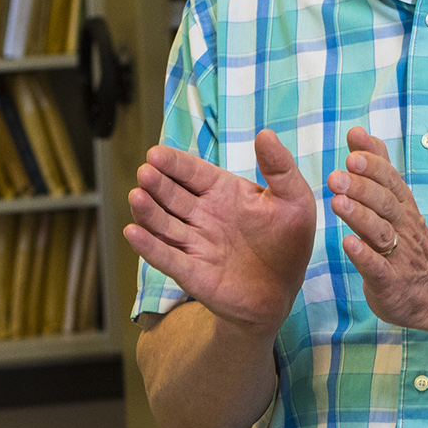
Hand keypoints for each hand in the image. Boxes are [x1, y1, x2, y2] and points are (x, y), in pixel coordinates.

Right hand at [123, 132, 319, 331]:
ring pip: (163, 223)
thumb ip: (280, 168)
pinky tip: (133, 233)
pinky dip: (149, 246)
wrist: (282, 293)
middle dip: (157, 183)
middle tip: (146, 172)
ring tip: (137, 196)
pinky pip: (167, 257)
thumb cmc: (289, 244)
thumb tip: (265, 134)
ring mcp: (194, 243)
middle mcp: (202, 215)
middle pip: (171, 195)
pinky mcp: (191, 272)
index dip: (173, 163)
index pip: (191, 172)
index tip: (156, 154)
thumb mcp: (294, 200)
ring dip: (148, 211)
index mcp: (222, 192)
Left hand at [327, 127, 427, 337]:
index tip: (353, 153)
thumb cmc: (406, 240)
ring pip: (380, 232)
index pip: (390, 180)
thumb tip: (357, 132)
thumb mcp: (397, 200)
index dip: (373, 167)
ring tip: (338, 203)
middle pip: (384, 203)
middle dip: (361, 188)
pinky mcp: (390, 281)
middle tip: (336, 177)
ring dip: (359, 217)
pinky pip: (378, 268)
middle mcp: (401, 226)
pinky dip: (364, 256)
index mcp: (402, 205)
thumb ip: (377, 167)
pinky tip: (349, 244)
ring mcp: (398, 255)